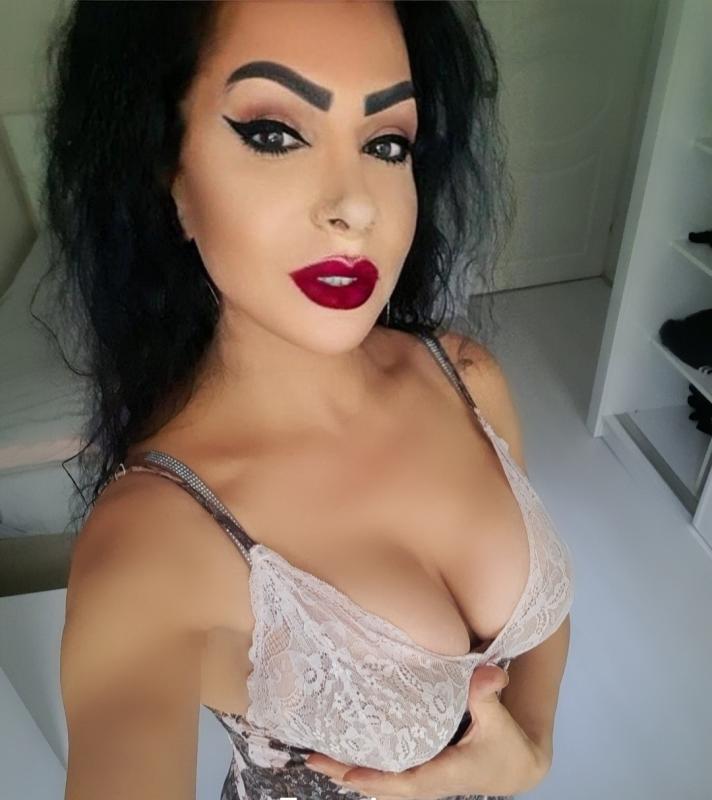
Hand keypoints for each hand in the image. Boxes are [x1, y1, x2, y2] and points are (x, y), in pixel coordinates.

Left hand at [304, 663, 549, 798]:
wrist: (516, 765)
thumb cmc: (507, 743)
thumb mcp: (499, 719)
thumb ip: (488, 696)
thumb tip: (488, 672)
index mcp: (445, 775)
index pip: (406, 782)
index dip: (377, 780)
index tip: (348, 775)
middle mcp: (428, 781)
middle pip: (382, 786)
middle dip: (347, 774)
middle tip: (313, 760)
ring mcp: (421, 778)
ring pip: (380, 782)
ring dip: (348, 772)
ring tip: (316, 758)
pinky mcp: (419, 770)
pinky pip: (386, 773)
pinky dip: (363, 767)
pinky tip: (341, 756)